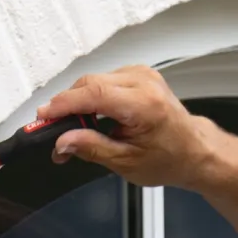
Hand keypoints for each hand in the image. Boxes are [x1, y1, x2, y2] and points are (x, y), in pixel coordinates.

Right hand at [35, 65, 217, 188]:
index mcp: (144, 104)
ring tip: (75, 130)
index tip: (44, 116)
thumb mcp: (127, 162)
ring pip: (94, 80)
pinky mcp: (138, 74)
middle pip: (89, 83)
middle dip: (66, 107)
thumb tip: (63, 141)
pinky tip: (92, 117)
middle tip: (56, 134)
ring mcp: (142, 75)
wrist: (193, 150)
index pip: (93, 94)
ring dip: (78, 103)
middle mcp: (144, 83)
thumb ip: (92, 148)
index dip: (63, 104)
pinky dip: (92, 97)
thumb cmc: (169, 158)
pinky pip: (104, 80)